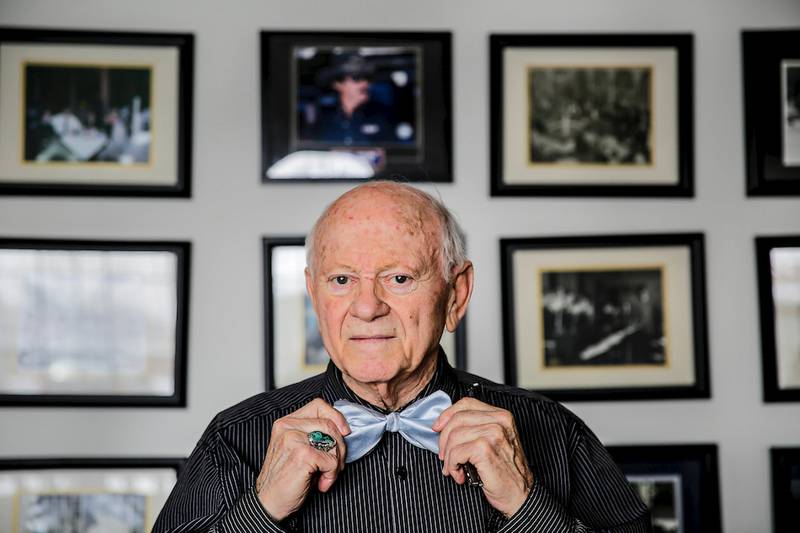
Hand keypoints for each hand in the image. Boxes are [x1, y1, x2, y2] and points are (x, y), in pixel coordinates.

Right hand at [255, 398, 349, 520]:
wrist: (269, 503)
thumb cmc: (286, 478)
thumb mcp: (298, 449)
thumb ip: (313, 433)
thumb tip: (343, 428)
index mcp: (286, 422)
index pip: (318, 405)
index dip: (336, 417)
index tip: (344, 432)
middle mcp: (287, 427)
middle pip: (330, 424)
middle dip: (340, 447)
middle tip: (334, 466)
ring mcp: (293, 439)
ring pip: (333, 442)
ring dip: (336, 463)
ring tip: (325, 475)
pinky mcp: (301, 454)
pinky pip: (332, 460)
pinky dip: (331, 475)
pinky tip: (321, 483)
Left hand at [432, 398, 533, 516]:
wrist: (521, 495)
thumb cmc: (506, 472)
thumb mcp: (494, 442)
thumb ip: (476, 428)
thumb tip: (445, 425)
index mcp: (501, 416)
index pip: (467, 403)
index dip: (448, 414)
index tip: (437, 427)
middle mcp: (499, 421)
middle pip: (457, 419)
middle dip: (444, 439)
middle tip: (445, 456)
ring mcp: (493, 433)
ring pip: (454, 436)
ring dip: (449, 457)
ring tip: (454, 469)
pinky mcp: (485, 449)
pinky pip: (456, 452)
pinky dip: (452, 465)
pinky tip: (460, 475)